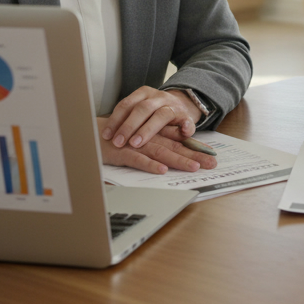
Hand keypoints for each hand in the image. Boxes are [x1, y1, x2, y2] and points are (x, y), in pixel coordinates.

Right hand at [96, 120, 215, 173]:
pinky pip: (137, 159)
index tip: (212, 157)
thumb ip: (162, 138)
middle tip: (211, 164)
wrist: (91, 133)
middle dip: (194, 155)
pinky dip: (149, 164)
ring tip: (193, 167)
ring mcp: (135, 144)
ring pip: (160, 151)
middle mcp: (148, 137)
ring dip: (177, 159)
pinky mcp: (122, 152)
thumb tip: (181, 143)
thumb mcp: (144, 137)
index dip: (195, 148)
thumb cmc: (119, 136)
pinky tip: (162, 170)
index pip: (179, 141)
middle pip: (174, 146)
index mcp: (154, 133)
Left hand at [100, 86, 199, 150]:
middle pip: (142, 108)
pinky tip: (182, 135)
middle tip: (118, 142)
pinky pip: (188, 122)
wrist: (182, 104)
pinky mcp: (187, 116)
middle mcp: (158, 97)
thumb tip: (103, 134)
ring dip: (148, 130)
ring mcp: (173, 106)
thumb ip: (126, 118)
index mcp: (144, 93)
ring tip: (136, 143)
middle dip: (129, 126)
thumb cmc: (154, 112)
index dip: (115, 120)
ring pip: (161, 115)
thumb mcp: (140, 109)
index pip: (126, 104)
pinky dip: (186, 128)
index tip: (106, 135)